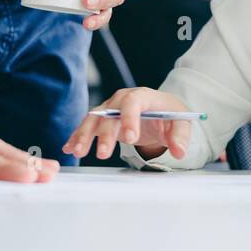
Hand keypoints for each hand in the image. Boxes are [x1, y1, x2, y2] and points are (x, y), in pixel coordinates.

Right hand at [64, 87, 193, 161]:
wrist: (159, 111)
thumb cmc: (169, 114)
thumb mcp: (181, 123)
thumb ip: (180, 137)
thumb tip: (179, 152)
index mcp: (144, 96)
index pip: (134, 102)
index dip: (130, 119)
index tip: (130, 138)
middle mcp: (123, 99)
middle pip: (110, 112)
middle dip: (105, 134)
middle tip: (104, 154)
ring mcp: (110, 107)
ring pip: (94, 118)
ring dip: (84, 135)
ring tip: (78, 151)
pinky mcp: (102, 118)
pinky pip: (87, 125)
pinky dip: (77, 136)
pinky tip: (68, 148)